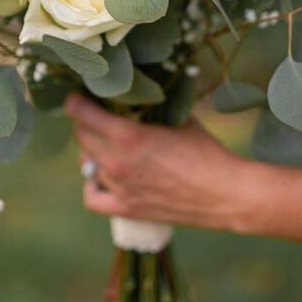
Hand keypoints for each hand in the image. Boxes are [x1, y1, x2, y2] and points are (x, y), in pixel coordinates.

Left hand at [65, 94, 252, 231]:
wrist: (224, 194)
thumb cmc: (206, 152)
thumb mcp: (179, 118)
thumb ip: (153, 107)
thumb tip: (141, 93)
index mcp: (128, 136)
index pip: (82, 114)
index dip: (76, 101)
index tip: (77, 95)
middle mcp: (116, 163)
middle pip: (81, 137)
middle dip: (84, 122)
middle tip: (95, 115)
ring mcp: (119, 188)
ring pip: (86, 163)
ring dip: (92, 150)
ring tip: (105, 143)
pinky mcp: (125, 209)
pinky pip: (91, 196)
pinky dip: (92, 184)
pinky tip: (102, 176)